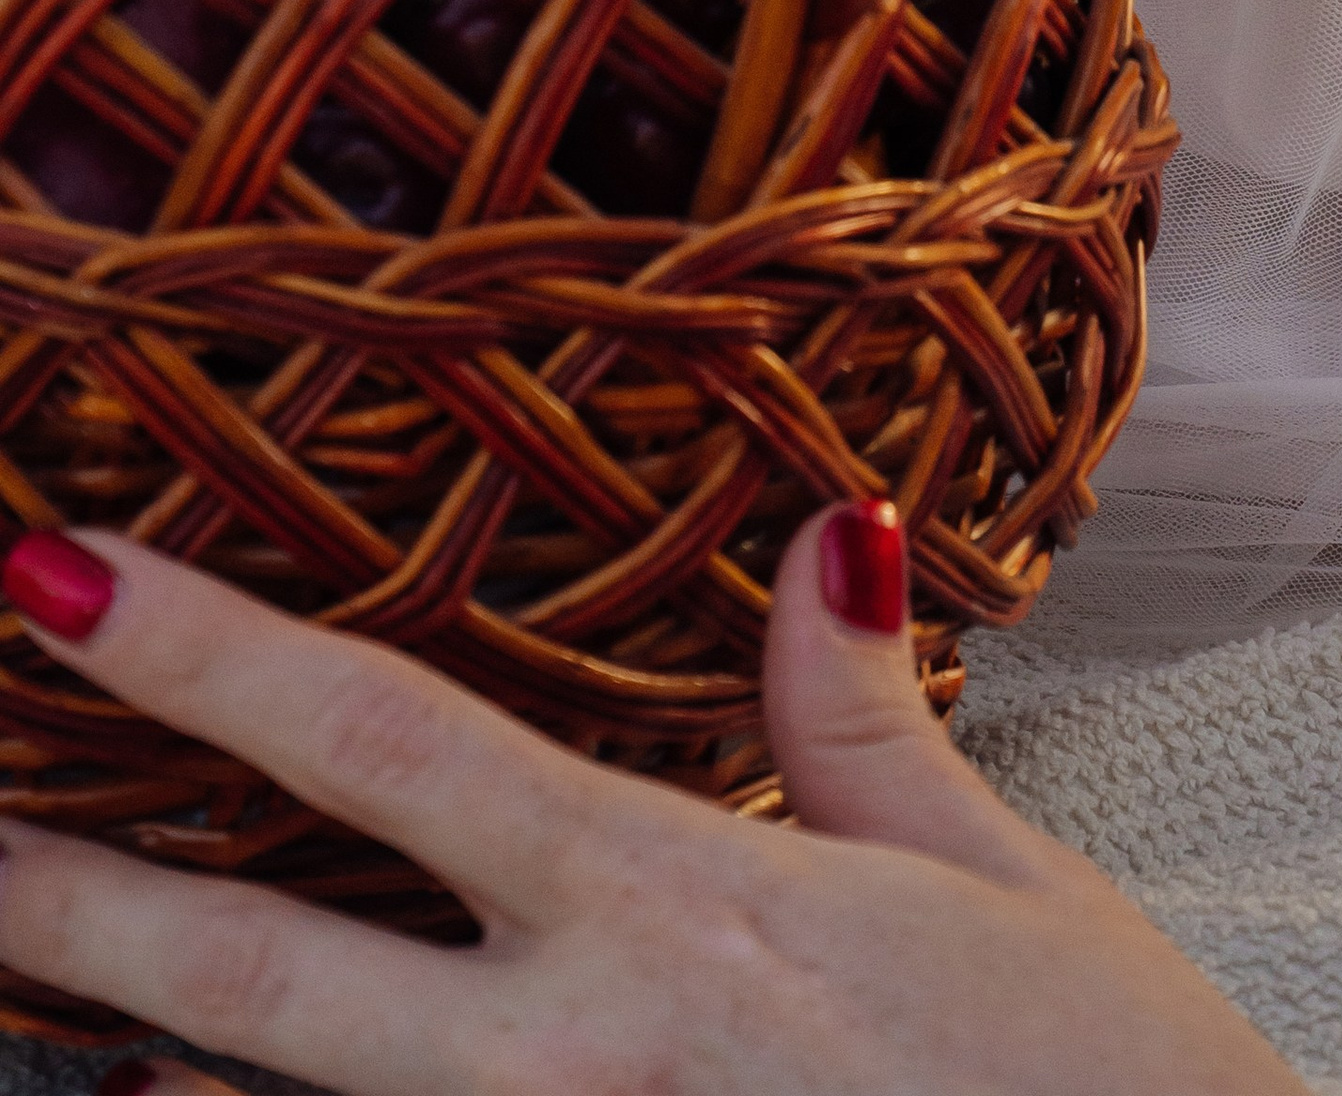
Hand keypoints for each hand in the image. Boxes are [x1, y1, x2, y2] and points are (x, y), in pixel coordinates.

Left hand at [0, 514, 1300, 1095]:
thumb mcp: (996, 883)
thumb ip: (859, 725)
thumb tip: (817, 543)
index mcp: (682, 912)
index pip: (397, 753)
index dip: (209, 660)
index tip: (54, 566)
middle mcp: (584, 1066)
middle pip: (262, 987)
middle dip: (70, 902)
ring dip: (139, 1061)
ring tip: (20, 966)